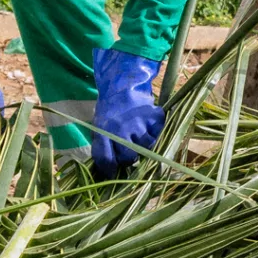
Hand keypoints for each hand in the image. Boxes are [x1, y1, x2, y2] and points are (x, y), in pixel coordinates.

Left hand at [90, 48, 166, 179]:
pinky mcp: (154, 117)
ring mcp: (139, 123)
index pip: (106, 159)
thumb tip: (108, 171)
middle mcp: (121, 128)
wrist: (123, 85)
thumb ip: (103, 146)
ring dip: (143, 145)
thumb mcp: (99, 126)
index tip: (112, 173)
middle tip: (129, 150)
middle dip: (128, 157)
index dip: (109, 170)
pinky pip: (158, 133)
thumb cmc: (110, 110)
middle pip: (128, 157)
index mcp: (104, 131)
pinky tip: (149, 127)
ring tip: (139, 136)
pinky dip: (155, 132)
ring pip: (146, 147)